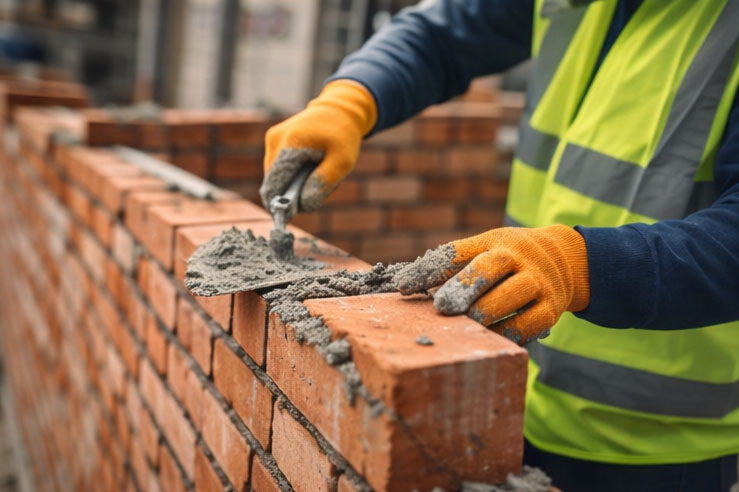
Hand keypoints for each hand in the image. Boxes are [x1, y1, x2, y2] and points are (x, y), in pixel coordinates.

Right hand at [259, 80, 376, 211]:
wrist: (339, 109)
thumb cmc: (343, 136)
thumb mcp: (342, 162)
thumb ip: (322, 184)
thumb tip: (303, 206)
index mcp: (290, 144)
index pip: (274, 185)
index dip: (281, 204)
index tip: (295, 212)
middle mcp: (275, 140)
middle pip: (274, 183)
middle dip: (294, 192)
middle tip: (318, 186)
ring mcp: (272, 139)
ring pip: (276, 177)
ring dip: (294, 183)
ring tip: (317, 172)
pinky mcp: (274, 141)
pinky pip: (279, 168)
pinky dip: (294, 174)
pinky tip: (311, 165)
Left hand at [393, 225, 589, 343]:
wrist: (567, 260)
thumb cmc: (509, 258)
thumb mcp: (484, 249)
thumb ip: (450, 265)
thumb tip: (406, 285)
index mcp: (495, 242)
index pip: (457, 252)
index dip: (429, 268)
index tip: (402, 285)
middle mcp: (519, 258)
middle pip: (489, 269)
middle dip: (463, 288)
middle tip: (441, 306)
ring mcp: (538, 283)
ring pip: (510, 297)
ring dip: (484, 313)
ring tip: (463, 326)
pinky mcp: (550, 310)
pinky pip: (527, 325)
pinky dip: (505, 334)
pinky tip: (487, 340)